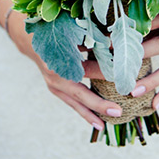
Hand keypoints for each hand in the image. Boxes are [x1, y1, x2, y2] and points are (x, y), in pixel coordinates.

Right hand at [8, 10, 118, 131]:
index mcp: (63, 59)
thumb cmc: (59, 32)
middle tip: (119, 111)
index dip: (109, 73)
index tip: (126, 79)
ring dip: (91, 114)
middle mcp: (56, 74)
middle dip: (100, 103)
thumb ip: (94, 39)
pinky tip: (98, 123)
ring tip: (106, 126)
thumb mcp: (75, 32)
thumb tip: (118, 42)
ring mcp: (54, 85)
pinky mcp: (55, 90)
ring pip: (75, 103)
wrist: (32, 39)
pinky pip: (72, 104)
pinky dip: (85, 113)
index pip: (90, 69)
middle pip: (81, 93)